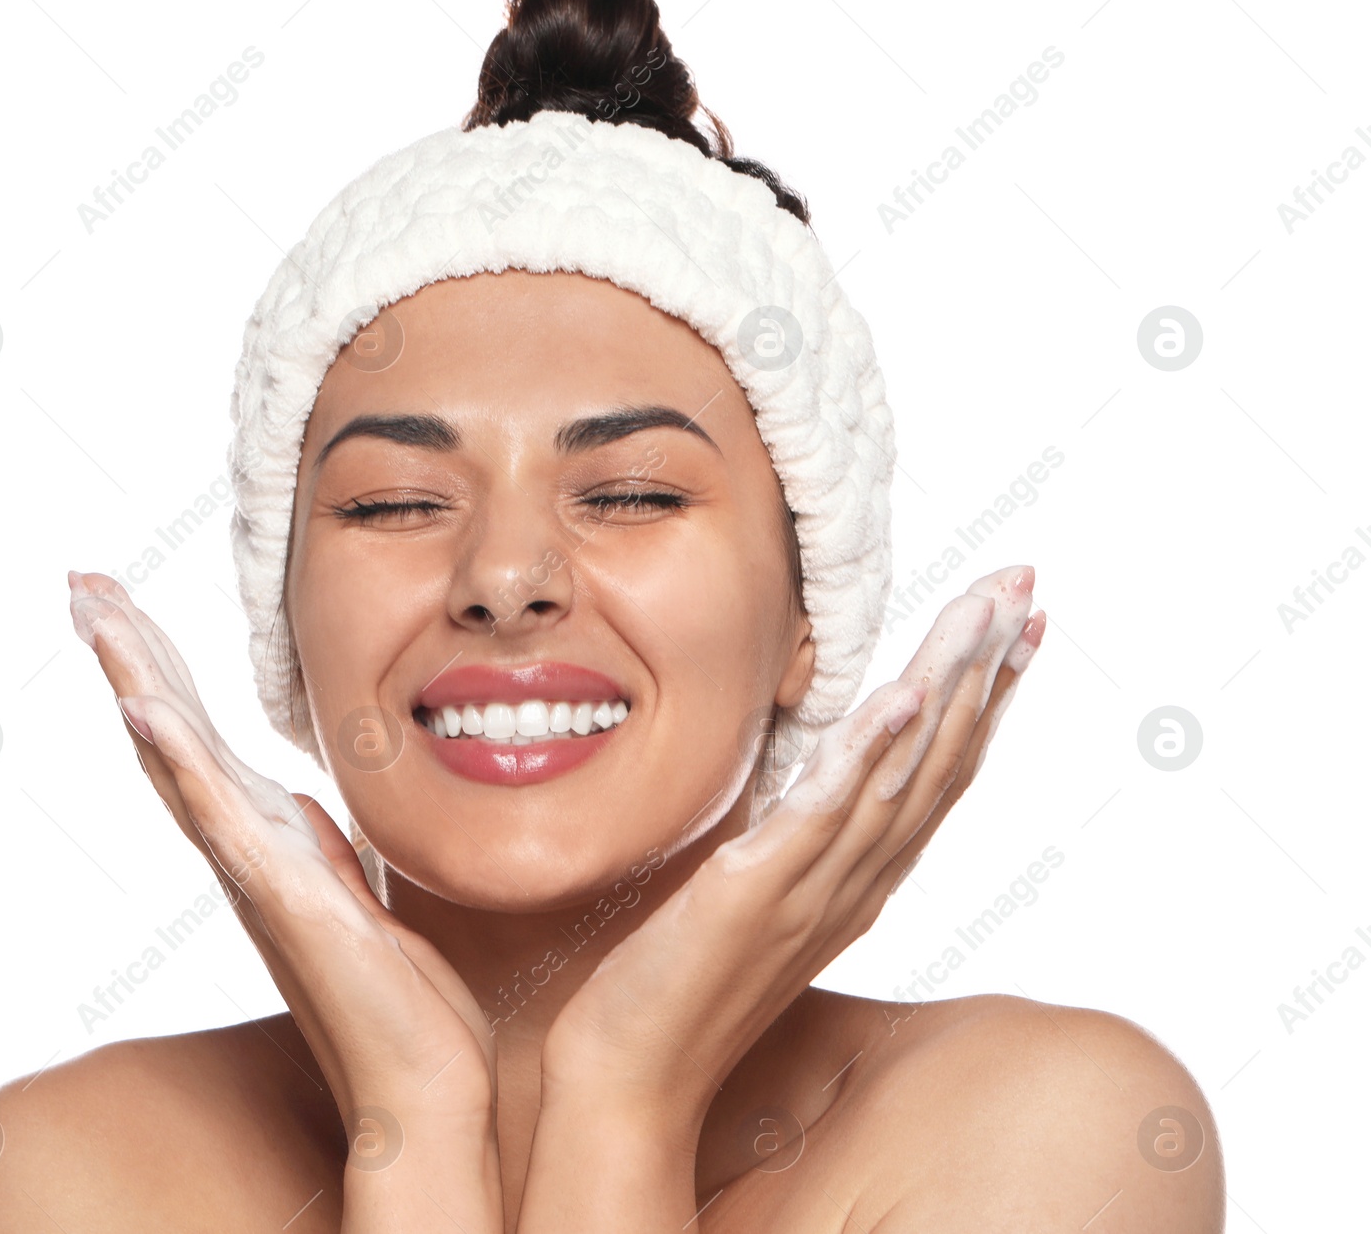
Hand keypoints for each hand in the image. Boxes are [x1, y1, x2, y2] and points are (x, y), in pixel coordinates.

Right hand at [66, 572, 503, 1230]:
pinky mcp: (283, 898)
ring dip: (136, 680)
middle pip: (168, 733)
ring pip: (176, 761)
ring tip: (97, 612)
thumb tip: (308, 802)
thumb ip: (328, 846)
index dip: (160, 667)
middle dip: (128, 652)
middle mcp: (245, 851)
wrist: (422, 1081)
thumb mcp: (361, 889)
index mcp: (268, 840)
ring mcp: (254, 873)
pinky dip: (175, 760)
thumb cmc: (400, 996)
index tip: (121, 602)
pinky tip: (141, 707)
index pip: (201, 735)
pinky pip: (219, 818)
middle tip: (83, 580)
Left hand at [536, 564, 1044, 1133]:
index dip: (985, 694)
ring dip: (951, 685)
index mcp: (860, 874)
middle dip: (989, 666)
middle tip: (1026, 586)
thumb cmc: (684, 978)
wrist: (634, 1073)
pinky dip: (871, 752)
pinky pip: (827, 812)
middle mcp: (858, 879)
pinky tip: (905, 696)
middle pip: (944, 758)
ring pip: (905, 773)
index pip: (939, 770)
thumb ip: (794, 830)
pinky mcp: (759, 891)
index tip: (1017, 623)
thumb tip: (806, 766)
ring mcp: (817, 887)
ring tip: (988, 611)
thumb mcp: (756, 885)